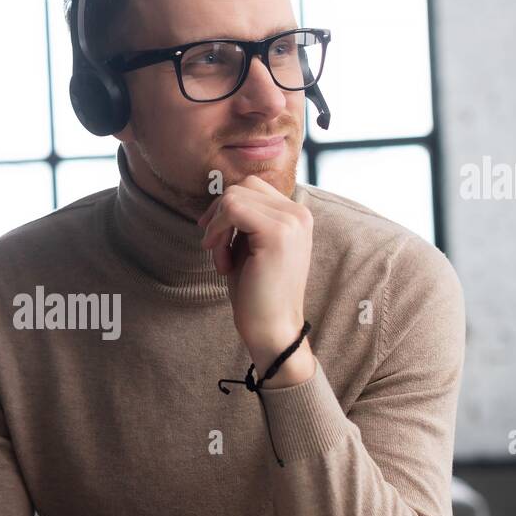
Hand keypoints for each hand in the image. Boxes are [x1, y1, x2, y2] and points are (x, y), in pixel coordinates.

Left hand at [197, 175, 314, 381]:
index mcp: (296, 215)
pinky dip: (217, 232)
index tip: (216, 240)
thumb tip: (221, 197)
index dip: (225, 209)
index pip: (252, 186)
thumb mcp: (249, 247)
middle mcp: (299, 213)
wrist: (272, 329)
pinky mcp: (278, 232)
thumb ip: (243, 219)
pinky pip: (232, 209)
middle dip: (219, 215)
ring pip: (234, 196)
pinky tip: (222, 262)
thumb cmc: (256, 293)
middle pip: (242, 186)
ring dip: (217, 228)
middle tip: (215, 249)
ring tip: (222, 260)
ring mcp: (292, 221)